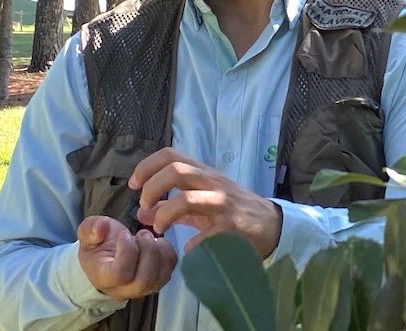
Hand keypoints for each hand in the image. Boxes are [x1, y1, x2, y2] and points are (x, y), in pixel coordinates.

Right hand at [77, 215, 176, 300]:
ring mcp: (144, 288)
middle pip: (143, 280)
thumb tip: (102, 227)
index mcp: (103, 278)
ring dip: (159, 251)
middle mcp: (124, 289)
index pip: (120, 275)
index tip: (124, 235)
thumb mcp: (89, 233)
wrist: (109, 253)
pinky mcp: (158, 279)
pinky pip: (170, 269)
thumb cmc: (99, 243)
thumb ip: (90, 229)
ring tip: (149, 237)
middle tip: (142, 233)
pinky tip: (157, 242)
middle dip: (148, 251)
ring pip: (160, 277)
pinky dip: (168, 251)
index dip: (127, 251)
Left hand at [129, 148, 282, 258]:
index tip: (134, 186)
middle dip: (152, 187)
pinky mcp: (232, 225)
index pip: (171, 155)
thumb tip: (142, 211)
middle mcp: (212, 182)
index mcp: (203, 173)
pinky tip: (189, 249)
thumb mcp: (200, 203)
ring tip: (158, 229)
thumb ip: (171, 205)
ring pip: (187, 198)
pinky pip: (205, 234)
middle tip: (144, 205)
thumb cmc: (231, 210)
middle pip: (176, 171)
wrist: (270, 224)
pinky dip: (191, 244)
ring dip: (164, 215)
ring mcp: (223, 203)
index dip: (146, 167)